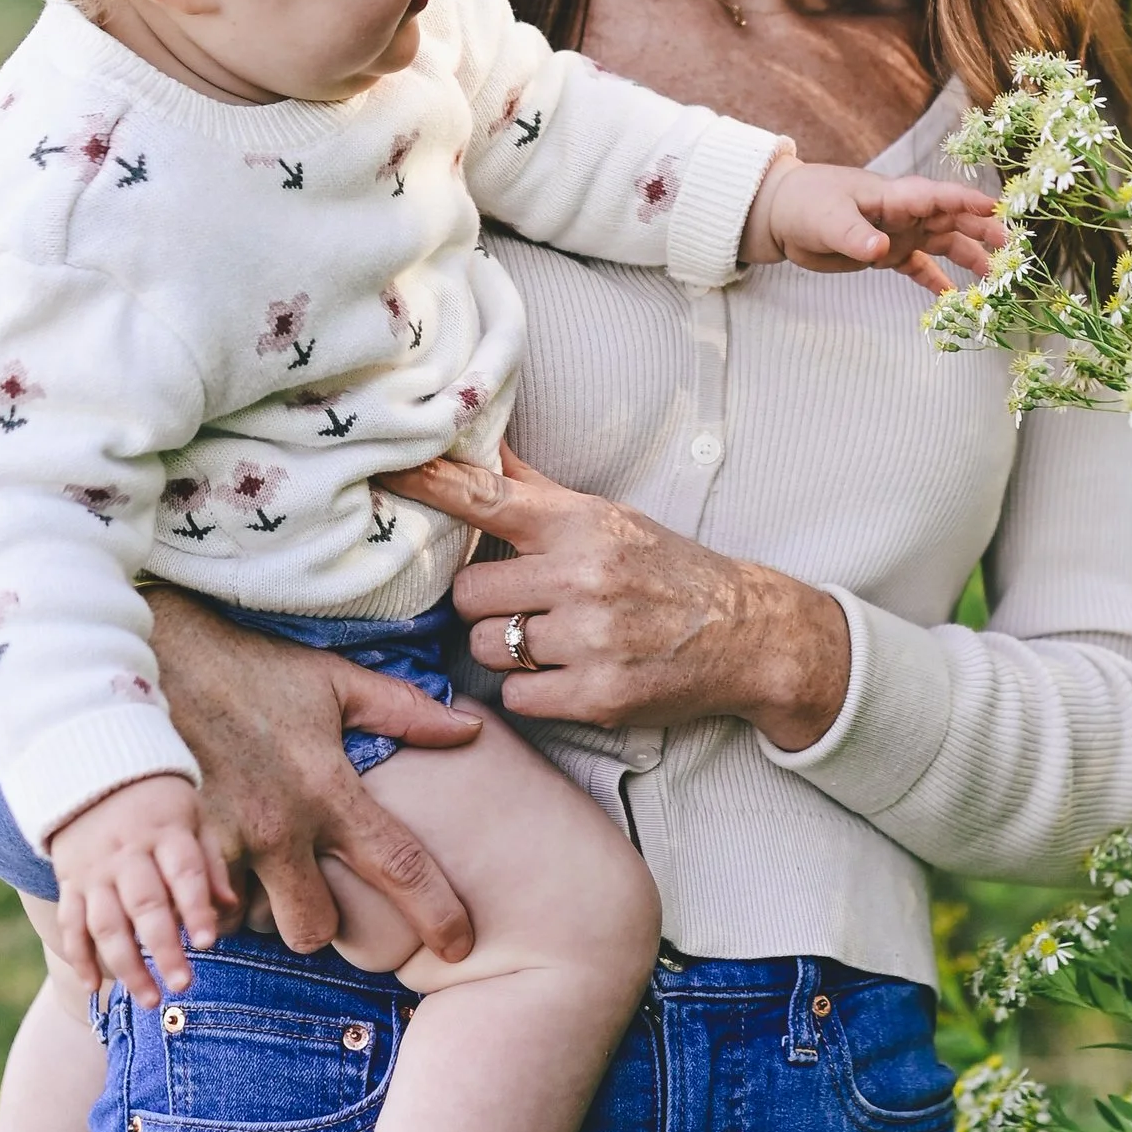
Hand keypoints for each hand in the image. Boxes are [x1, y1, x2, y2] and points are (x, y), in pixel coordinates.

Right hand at [47, 772, 236, 1004]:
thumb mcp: (191, 818)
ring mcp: (94, 871)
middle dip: (163, 950)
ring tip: (149, 1001)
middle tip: (183, 985)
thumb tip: (229, 907)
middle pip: (144, 906)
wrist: (93, 776)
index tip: (208, 943)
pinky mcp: (69, 884)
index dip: (195, 908)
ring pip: (105, 925)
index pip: (182, 873)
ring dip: (126, 967)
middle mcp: (126, 854)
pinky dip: (78, 959)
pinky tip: (94, 988)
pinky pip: (70, 925)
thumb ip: (210, 863)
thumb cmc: (158, 806)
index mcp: (164, 832)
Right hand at [145, 586, 482, 962]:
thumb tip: (469, 729)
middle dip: (321, 924)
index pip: (398, 865)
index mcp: (326, 788)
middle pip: (315, 929)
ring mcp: (220, 845)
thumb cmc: (250, 669)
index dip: (436, 915)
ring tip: (257, 869)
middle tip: (315, 888)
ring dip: (259, 909)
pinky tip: (213, 868)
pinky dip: (210, 899)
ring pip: (251, 926)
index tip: (459, 947)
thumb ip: (403, 711)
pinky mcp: (173, 850)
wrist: (152, 654)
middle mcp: (276, 828)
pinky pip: (199, 909)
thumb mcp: (332, 681)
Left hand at [378, 448, 852, 752]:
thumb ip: (534, 490)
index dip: (432, 485)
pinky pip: (517, 695)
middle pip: (469, 593)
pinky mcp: (599, 695)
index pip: (488, 498)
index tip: (388, 469)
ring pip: (486, 647)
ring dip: (504, 648)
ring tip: (549, 638)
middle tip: (520, 603)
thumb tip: (477, 436)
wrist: (744, 632)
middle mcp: (584, 576)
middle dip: (485, 604)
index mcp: (581, 524)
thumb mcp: (606, 518)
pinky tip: (567, 673)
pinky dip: (532, 689)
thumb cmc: (663, 569)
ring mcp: (591, 638)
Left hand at [743, 158, 1001, 294]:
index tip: (997, 209)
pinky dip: (934, 279)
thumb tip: (880, 249)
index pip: (939, 196)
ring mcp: (896, 233)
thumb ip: (855, 235)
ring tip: (992, 276)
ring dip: (966, 256)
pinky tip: (950, 297)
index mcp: (895, 197)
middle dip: (980, 230)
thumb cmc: (806, 204)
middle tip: (1009, 246)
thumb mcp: (829, 219)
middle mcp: (903, 214)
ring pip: (941, 242)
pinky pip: (917, 266)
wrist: (781, 216)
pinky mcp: (884, 254)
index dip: (969, 201)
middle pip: (951, 219)